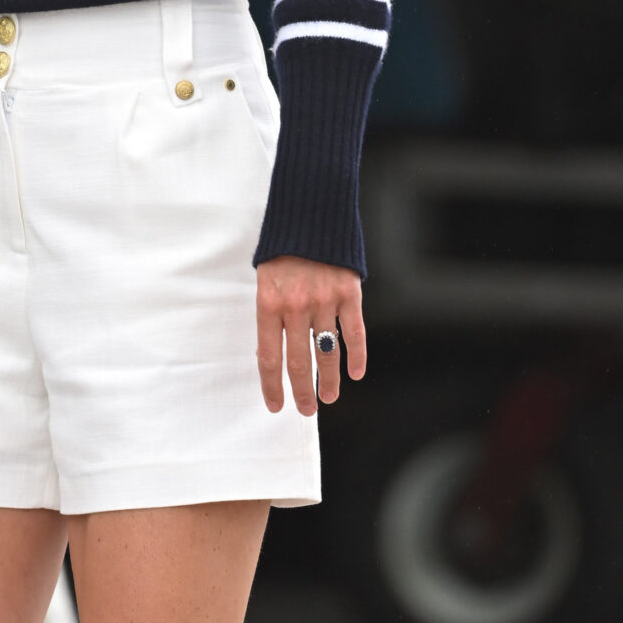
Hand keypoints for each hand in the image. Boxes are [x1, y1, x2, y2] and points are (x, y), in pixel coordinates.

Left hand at [256, 256, 366, 415]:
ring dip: (330, 379)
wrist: (311, 212)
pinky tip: (356, 373)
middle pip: (300, 361)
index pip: (269, 357)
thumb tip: (273, 355)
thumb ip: (270, 315)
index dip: (273, 386)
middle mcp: (296, 306)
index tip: (276, 406)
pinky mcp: (348, 292)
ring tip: (330, 397)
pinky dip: (356, 355)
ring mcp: (324, 300)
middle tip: (306, 410)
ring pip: (327, 352)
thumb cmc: (283, 250)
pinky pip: (354, 332)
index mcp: (269, 304)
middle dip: (303, 392)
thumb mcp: (265, 280)